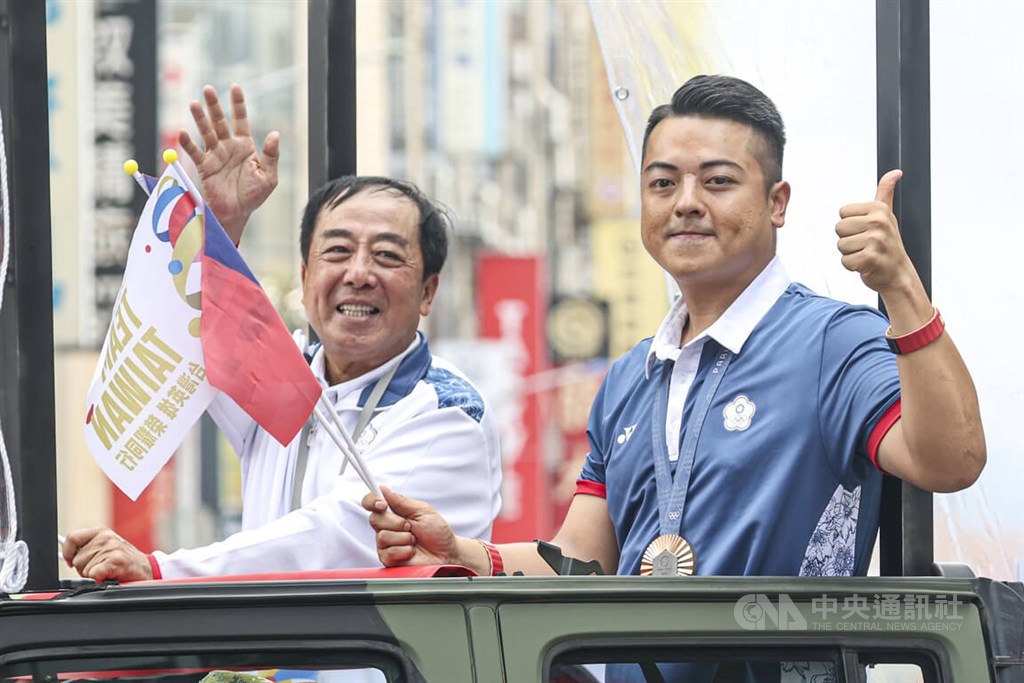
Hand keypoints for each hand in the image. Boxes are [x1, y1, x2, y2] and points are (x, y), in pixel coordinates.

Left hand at [62, 527, 153, 581]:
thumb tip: (67, 555)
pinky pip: (93, 574)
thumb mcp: (106, 547)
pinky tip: (110, 575)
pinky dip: (99, 579)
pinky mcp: (116, 560)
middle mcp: (106, 537)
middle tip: (100, 567)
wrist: (147, 568)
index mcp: (101, 532)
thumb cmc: (124, 560)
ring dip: (93, 575)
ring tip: (107, 571)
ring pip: (84, 568)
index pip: (72, 537)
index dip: (67, 552)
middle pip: (77, 558)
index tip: (70, 560)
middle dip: (84, 568)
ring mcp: (112, 548)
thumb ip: (87, 548)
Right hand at [178, 83, 279, 243]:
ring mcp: (215, 155)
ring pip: (206, 132)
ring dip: (200, 118)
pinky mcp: (205, 166)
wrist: (237, 213)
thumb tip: (275, 134)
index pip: (241, 119)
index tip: (235, 87)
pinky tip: (183, 131)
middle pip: (220, 121)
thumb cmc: (254, 196)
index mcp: (245, 146)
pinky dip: (188, 143)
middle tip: (208, 89)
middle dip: (214, 105)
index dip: (238, 103)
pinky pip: (195, 152)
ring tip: (194, 103)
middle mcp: (228, 146)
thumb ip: (272, 155)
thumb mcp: (269, 176)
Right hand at [362, 486, 458, 566]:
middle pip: (375, 519)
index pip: (371, 503)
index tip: (382, 504)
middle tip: (411, 526)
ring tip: (414, 541)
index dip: (372, 501)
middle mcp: (387, 527)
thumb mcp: (423, 510)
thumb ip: (401, 501)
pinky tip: (411, 551)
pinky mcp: (388, 559)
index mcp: (394, 512)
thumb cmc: (437, 532)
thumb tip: (384, 489)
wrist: (446, 553)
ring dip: (404, 538)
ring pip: (382, 537)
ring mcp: (386, 544)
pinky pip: (388, 553)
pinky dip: (404, 551)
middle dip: (397, 523)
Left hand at [836, 169, 915, 295]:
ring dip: (850, 253)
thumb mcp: (887, 215)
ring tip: (866, 254)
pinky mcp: (870, 258)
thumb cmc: (888, 244)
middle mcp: (878, 222)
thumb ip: (886, 192)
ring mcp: (876, 240)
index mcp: (879, 208)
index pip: (842, 212)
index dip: (851, 225)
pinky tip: (866, 264)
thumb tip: (895, 172)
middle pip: (839, 228)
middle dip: (849, 240)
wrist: (898, 273)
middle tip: (866, 245)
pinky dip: (852, 266)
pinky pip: (845, 261)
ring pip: (840, 245)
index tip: (866, 231)